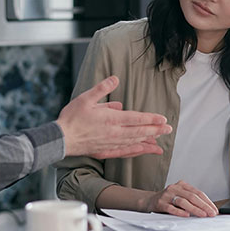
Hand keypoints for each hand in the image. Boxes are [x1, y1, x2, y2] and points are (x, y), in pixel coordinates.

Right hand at [57, 76, 171, 158]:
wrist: (60, 139)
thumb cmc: (71, 118)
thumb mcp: (85, 98)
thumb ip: (102, 88)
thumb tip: (115, 78)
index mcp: (110, 119)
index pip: (136, 119)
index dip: (151, 119)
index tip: (163, 119)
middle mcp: (114, 133)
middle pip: (139, 132)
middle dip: (155, 130)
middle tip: (169, 129)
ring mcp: (110, 143)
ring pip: (134, 143)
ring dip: (148, 142)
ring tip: (160, 141)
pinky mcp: (105, 151)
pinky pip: (124, 152)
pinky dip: (135, 152)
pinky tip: (142, 151)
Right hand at [146, 180, 217, 216]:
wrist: (149, 201)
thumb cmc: (168, 200)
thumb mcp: (180, 196)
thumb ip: (191, 201)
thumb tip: (208, 210)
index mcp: (182, 185)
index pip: (198, 193)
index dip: (207, 202)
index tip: (214, 210)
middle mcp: (174, 188)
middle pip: (192, 196)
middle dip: (204, 206)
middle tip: (211, 213)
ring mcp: (166, 195)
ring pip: (183, 201)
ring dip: (194, 209)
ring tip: (202, 215)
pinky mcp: (160, 203)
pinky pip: (171, 208)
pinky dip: (179, 212)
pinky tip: (186, 215)